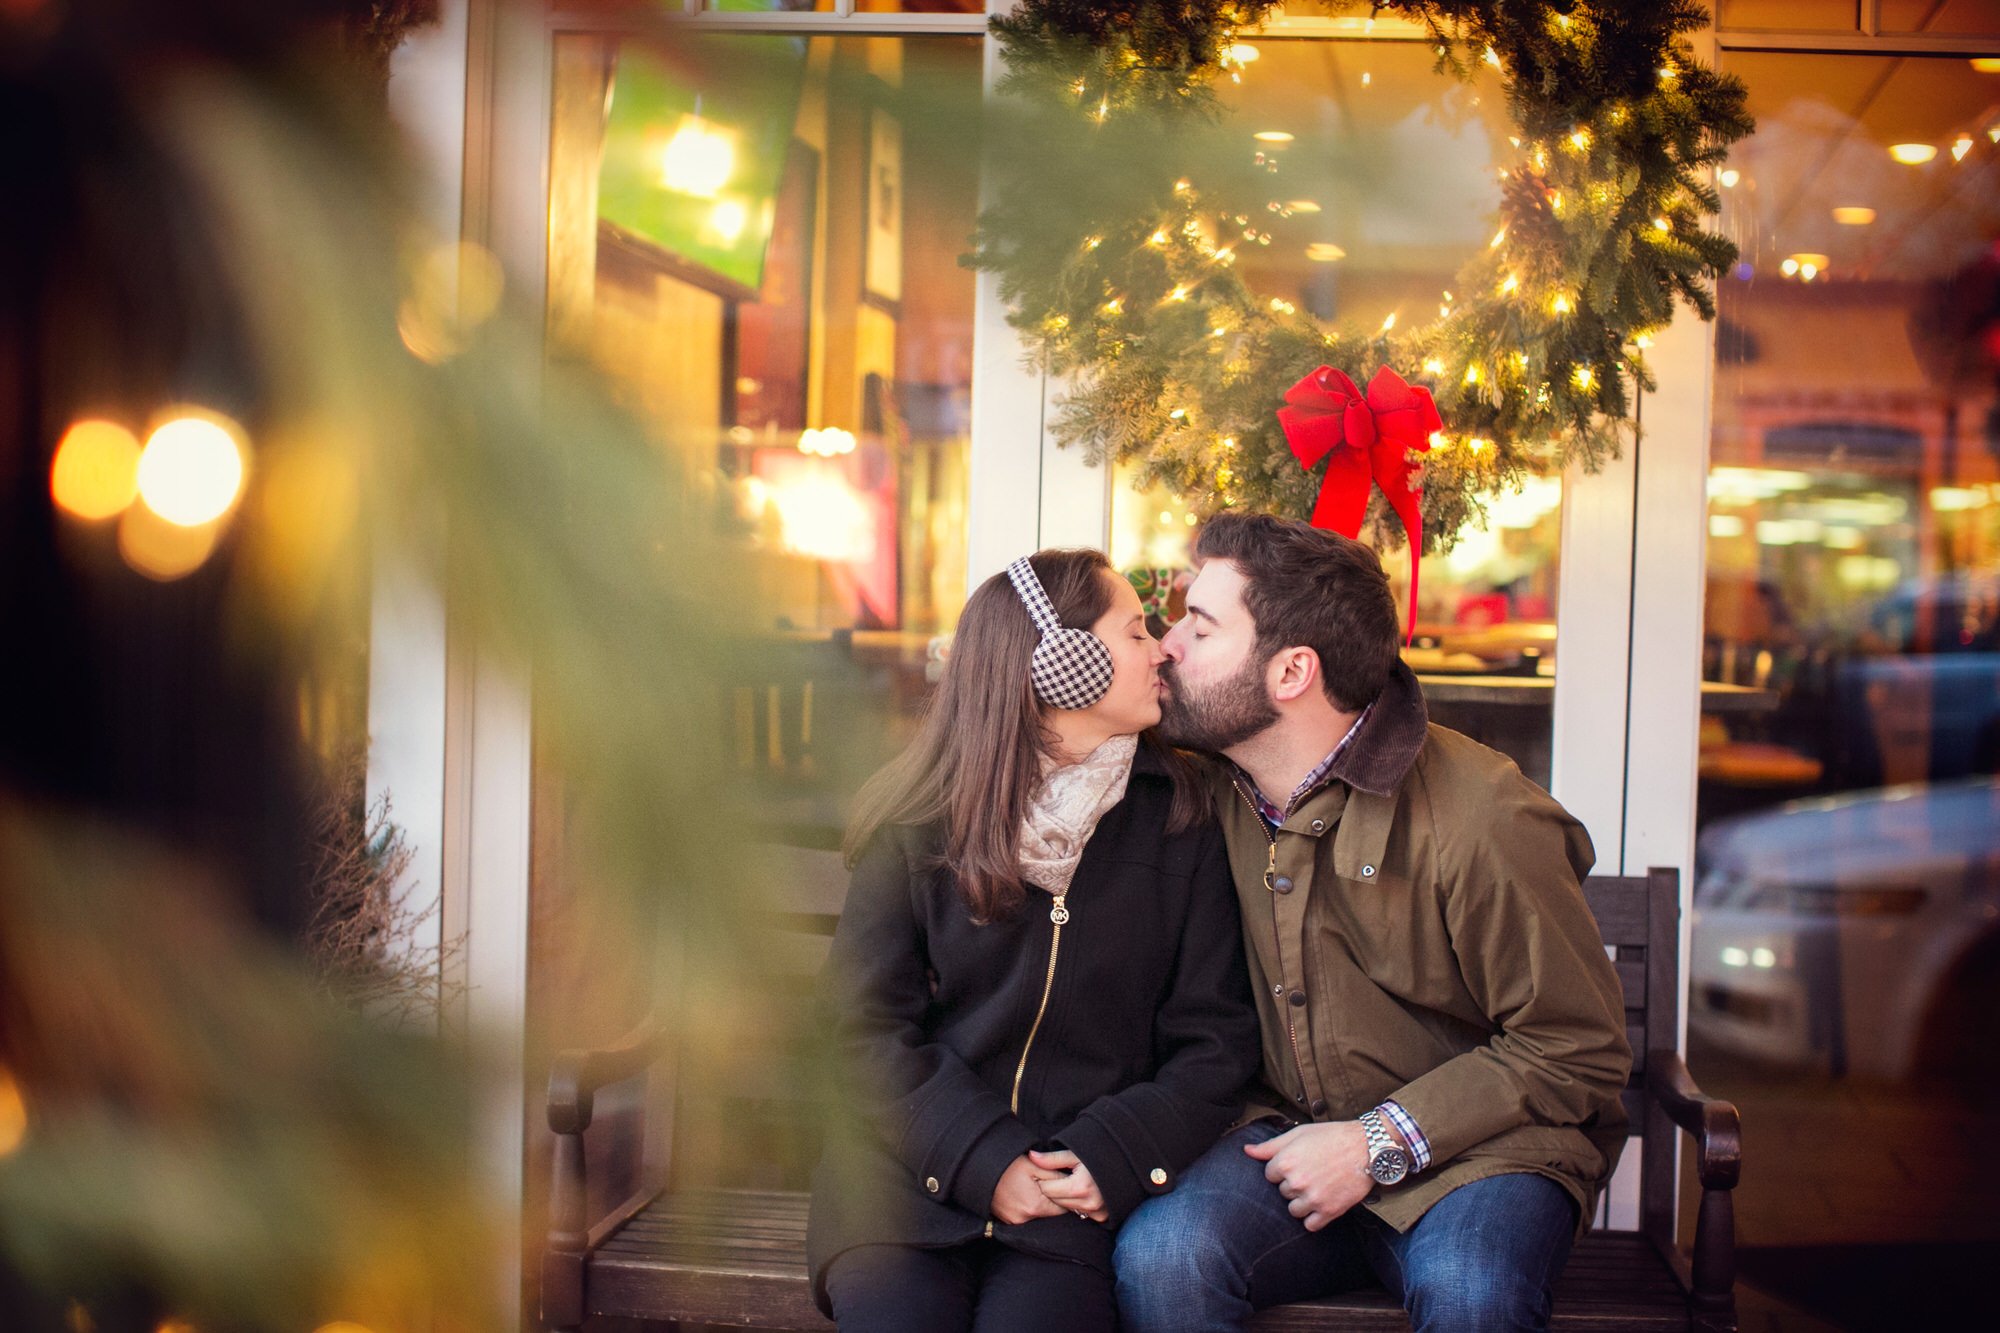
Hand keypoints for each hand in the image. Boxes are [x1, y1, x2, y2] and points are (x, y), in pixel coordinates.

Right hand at [991, 1154, 1066, 1224]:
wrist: (980, 1170)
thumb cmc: (1008, 1165)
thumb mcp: (1034, 1165)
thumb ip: (1055, 1176)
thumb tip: (1070, 1183)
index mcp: (1035, 1206)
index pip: (1061, 1209)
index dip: (1063, 1197)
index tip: (1061, 1188)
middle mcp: (1025, 1219)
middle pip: (1049, 1213)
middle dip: (1051, 1201)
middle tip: (1044, 1185)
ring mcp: (1014, 1222)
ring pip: (1037, 1216)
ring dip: (1039, 1205)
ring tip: (1031, 1189)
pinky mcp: (1006, 1221)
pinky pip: (1025, 1217)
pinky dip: (1027, 1208)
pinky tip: (1022, 1195)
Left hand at [1028, 1148, 1108, 1222]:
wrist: (1124, 1164)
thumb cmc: (1097, 1156)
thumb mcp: (1074, 1154)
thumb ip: (1051, 1158)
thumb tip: (1031, 1156)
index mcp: (1080, 1187)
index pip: (1047, 1190)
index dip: (1045, 1180)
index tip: (1049, 1172)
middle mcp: (1088, 1203)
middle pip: (1054, 1201)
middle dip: (1053, 1189)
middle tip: (1061, 1176)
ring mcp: (1095, 1212)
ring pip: (1065, 1208)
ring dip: (1064, 1197)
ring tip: (1071, 1182)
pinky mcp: (1101, 1216)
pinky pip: (1078, 1213)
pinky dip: (1076, 1203)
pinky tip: (1081, 1192)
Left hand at [1243, 1122, 1371, 1231]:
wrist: (1366, 1147)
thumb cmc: (1331, 1136)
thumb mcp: (1298, 1134)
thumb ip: (1270, 1146)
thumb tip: (1246, 1151)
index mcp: (1285, 1162)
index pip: (1269, 1175)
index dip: (1282, 1169)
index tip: (1298, 1163)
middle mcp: (1296, 1182)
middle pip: (1283, 1192)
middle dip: (1293, 1184)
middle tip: (1312, 1172)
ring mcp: (1312, 1199)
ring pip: (1294, 1210)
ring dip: (1302, 1202)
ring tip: (1317, 1187)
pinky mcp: (1329, 1211)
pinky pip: (1310, 1225)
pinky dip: (1314, 1217)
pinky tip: (1321, 1203)